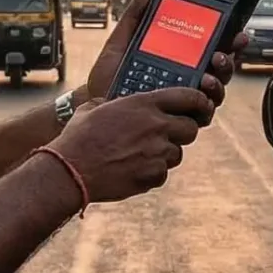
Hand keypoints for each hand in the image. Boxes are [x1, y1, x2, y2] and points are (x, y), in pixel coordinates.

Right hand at [48, 86, 212, 201]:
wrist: (71, 170)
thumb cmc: (78, 137)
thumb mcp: (94, 108)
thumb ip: (113, 103)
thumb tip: (114, 104)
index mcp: (144, 104)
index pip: (189, 97)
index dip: (199, 102)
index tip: (202, 106)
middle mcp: (156, 126)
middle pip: (191, 128)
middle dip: (182, 132)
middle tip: (167, 135)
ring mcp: (158, 152)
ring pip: (177, 154)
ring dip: (164, 154)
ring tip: (138, 155)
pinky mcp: (154, 176)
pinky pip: (162, 173)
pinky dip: (151, 173)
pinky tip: (131, 170)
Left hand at [81, 0, 242, 114]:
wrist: (92, 108)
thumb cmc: (106, 80)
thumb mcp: (120, 43)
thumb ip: (135, 15)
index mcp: (177, 61)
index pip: (209, 48)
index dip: (227, 39)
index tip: (236, 31)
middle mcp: (185, 81)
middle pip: (219, 70)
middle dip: (228, 59)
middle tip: (221, 52)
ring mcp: (184, 102)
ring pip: (216, 92)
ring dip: (220, 80)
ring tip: (209, 72)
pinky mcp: (179, 121)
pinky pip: (203, 114)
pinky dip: (207, 104)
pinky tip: (199, 93)